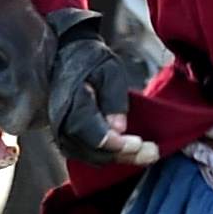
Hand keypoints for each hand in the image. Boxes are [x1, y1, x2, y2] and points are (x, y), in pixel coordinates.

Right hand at [39, 13, 151, 162]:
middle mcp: (61, 124)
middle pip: (94, 152)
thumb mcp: (109, 70)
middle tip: (152, 152)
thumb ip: (114, 99)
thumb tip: (119, 128)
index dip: (117, 145)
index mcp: (71, 104)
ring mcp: (61, 133)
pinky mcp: (66, 138)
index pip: (93, 135)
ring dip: (120, 158)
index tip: (139, 143)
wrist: (68, 55)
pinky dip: (109, 156)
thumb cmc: (91, 60)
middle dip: (125, 155)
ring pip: (92, 158)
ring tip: (147, 153)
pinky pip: (88, 155)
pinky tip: (129, 151)